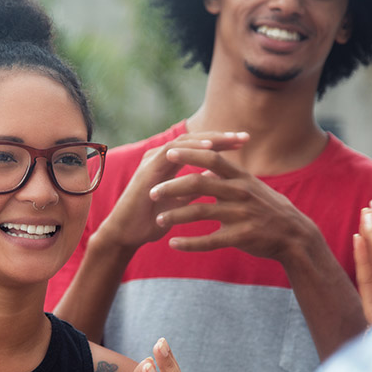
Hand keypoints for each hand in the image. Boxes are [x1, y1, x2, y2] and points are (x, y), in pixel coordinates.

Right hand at [95, 132, 247, 251]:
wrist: (126, 234)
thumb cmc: (152, 220)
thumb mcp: (182, 202)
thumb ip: (197, 187)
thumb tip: (219, 176)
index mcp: (169, 164)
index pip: (199, 148)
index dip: (222, 144)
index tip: (243, 144)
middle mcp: (160, 158)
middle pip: (194, 140)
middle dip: (221, 137)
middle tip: (245, 137)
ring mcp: (152, 160)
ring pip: (185, 142)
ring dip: (210, 139)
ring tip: (232, 139)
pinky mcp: (147, 169)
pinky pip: (171, 152)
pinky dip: (192, 149)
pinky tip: (210, 148)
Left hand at [149, 146, 320, 263]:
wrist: (295, 236)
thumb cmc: (269, 210)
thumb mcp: (252, 188)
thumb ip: (229, 179)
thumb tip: (206, 171)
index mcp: (242, 178)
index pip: (212, 159)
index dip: (190, 154)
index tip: (169, 152)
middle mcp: (240, 192)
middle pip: (199, 183)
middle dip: (172, 186)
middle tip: (152, 191)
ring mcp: (241, 215)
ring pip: (200, 212)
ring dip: (175, 216)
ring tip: (158, 220)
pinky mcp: (241, 237)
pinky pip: (209, 240)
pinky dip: (189, 243)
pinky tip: (173, 244)